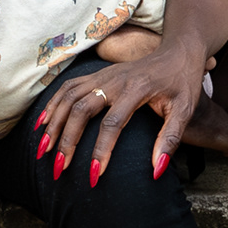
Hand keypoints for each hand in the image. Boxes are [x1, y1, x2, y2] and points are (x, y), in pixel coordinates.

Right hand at [35, 36, 209, 182]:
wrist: (178, 51)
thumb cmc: (182, 83)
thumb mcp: (185, 111)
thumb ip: (170, 139)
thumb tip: (157, 170)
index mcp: (136, 89)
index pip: (112, 123)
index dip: (101, 150)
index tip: (94, 176)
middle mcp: (114, 80)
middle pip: (81, 110)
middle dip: (67, 142)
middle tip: (58, 169)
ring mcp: (103, 75)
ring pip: (68, 98)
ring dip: (53, 124)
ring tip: (43, 151)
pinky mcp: (97, 74)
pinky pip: (68, 87)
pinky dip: (52, 105)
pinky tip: (43, 123)